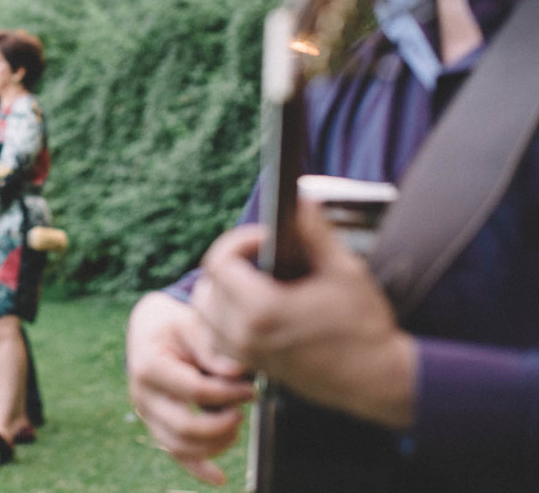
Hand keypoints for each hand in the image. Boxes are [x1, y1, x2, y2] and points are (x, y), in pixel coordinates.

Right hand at [126, 291, 253, 485]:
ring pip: (180, 446)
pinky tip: (220, 478)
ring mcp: (147, 415)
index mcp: (148, 366)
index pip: (194, 391)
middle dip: (222, 424)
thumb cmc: (175, 326)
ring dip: (216, 443)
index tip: (250, 388)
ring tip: (236, 423)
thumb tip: (238, 373)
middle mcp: (142, 395)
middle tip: (242, 408)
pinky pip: (175, 454)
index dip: (227, 394)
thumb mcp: (191, 324)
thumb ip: (212, 347)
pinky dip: (198, 469)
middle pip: (185, 427)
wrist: (149, 330)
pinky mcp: (156, 426)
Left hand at [191, 204, 415, 428]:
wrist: (377, 381)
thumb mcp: (345, 272)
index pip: (219, 261)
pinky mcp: (253, 366)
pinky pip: (217, 337)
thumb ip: (315, 233)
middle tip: (259, 256)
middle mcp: (245, 334)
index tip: (265, 237)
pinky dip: (224, 319)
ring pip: (206, 314)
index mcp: (262, 308)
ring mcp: (246, 354)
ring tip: (254, 279)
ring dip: (221, 291)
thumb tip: (300, 200)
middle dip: (229, 263)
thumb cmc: (366, 328)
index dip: (239, 241)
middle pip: (207, 285)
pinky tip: (253, 308)